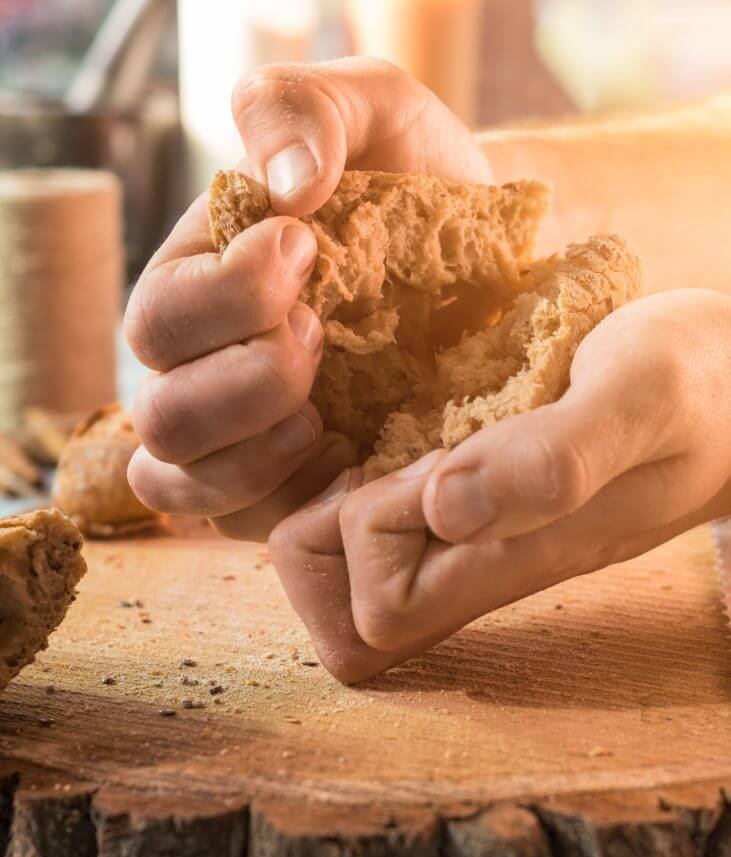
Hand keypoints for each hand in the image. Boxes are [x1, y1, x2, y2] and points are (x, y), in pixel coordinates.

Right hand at [124, 57, 490, 540]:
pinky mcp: (277, 488)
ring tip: (330, 413)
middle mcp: (199, 367)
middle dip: (248, 379)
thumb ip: (305, 111)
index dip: (224, 297)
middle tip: (326, 335)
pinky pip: (241, 523)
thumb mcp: (372, 111)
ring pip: (179, 481)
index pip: (158, 317)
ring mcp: (233, 438)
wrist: (486, 261)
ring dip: (256, 453)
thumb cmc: (417, 183)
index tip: (308, 248)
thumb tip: (284, 183)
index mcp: (197, 281)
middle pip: (162, 413)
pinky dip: (290, 502)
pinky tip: (351, 459)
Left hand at [270, 289, 730, 681]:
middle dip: (325, 536)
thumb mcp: (644, 395)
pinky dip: (371, 486)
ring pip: (370, 585)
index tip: (391, 458)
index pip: (382, 614)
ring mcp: (488, 544)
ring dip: (342, 511)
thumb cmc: (706, 383)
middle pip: (359, 620)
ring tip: (379, 436)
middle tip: (364, 453)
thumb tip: (445, 508)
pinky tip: (397, 426)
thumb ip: (558, 457)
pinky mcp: (490, 511)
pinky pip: (400, 535)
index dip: (358, 537)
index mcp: (517, 558)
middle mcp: (489, 566)